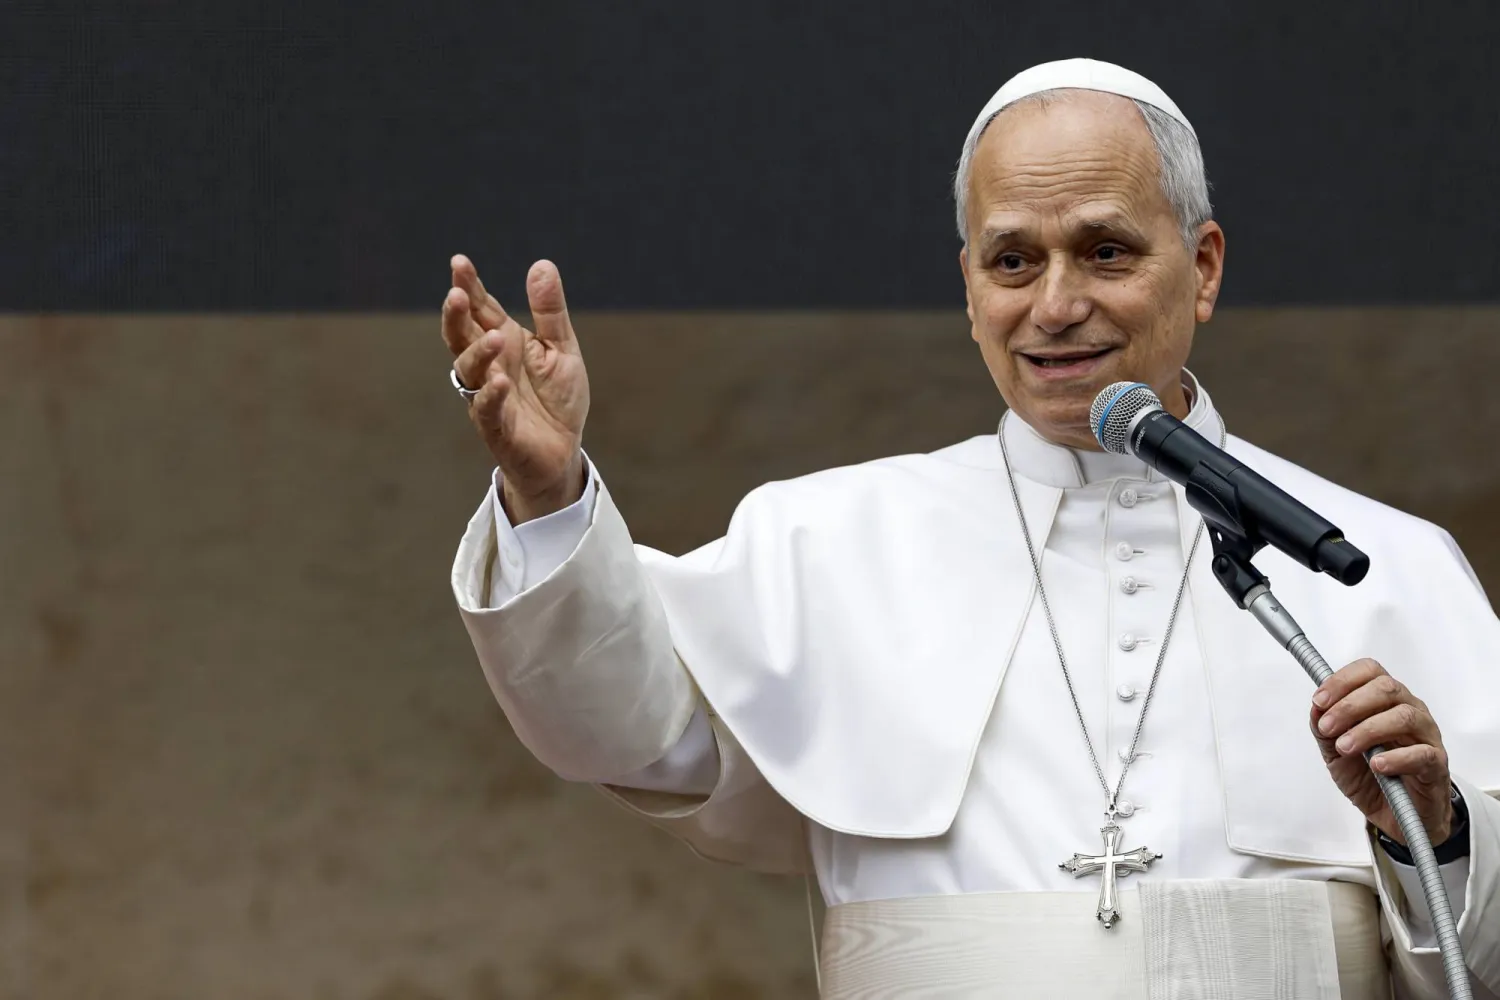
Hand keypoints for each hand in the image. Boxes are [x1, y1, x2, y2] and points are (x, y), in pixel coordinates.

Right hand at [441, 255, 589, 522]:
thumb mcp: (561, 348)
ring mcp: (487, 395)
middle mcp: (489, 365)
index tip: (459, 262)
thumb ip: (549, 311)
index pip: (481, 309)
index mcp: (503, 341)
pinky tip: (499, 382)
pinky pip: (487, 410)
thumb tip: (542, 264)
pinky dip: (491, 396)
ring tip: (495, 338)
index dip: (469, 286)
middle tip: (457, 294)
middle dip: (456, 316)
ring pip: (469, 372)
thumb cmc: (556, 398)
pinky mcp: (496, 428)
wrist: (563, 450)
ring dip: (478, 354)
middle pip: (462, 337)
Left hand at [1310, 658, 1452, 844]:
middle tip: (1327, 727)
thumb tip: (1316, 707)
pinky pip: (1423, 754)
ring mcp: (1426, 736)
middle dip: (1349, 705)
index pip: (1370, 671)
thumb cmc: (1369, 776)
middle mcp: (1410, 711)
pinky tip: (1378, 765)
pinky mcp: (1437, 765)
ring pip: (1405, 717)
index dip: (1342, 680)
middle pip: (1387, 688)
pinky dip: (1396, 758)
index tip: (1319, 701)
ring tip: (1345, 747)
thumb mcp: (1336, 752)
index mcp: (1386, 701)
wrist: (1392, 815)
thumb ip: (1324, 729)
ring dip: (1368, 730)